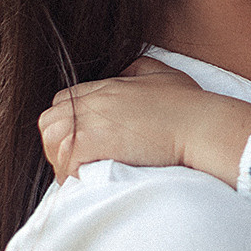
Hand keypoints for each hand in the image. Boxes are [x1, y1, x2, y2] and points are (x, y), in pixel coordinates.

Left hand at [39, 57, 250, 186]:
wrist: (200, 126)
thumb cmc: (191, 106)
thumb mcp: (164, 74)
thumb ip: (141, 70)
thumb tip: (129, 70)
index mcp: (107, 85)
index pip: (63, 103)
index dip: (69, 126)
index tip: (85, 145)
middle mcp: (94, 100)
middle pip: (49, 121)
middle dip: (58, 144)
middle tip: (79, 163)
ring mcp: (91, 120)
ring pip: (52, 140)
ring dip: (63, 161)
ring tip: (82, 175)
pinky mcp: (93, 143)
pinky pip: (65, 161)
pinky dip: (73, 174)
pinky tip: (89, 180)